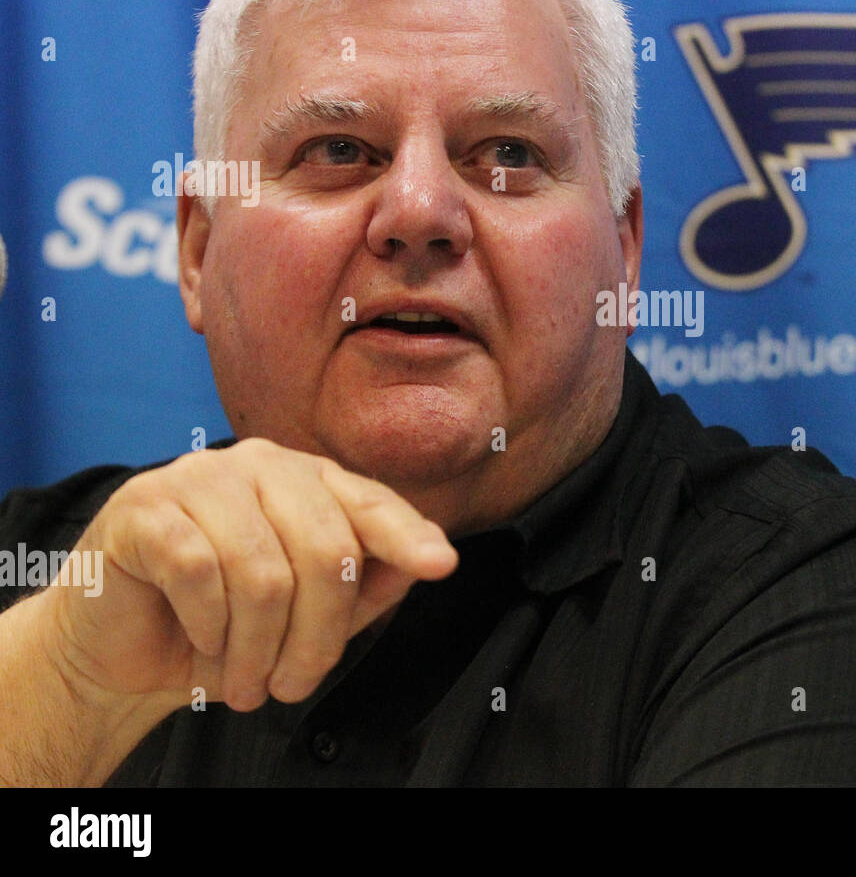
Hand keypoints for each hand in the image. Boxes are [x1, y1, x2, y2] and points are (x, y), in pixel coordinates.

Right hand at [31, 437, 456, 716]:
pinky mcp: (146, 506)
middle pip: (326, 549)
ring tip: (245, 681)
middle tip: (293, 686)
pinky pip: (199, 572)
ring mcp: (201, 477)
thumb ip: (366, 586)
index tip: (440, 565)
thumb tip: (425, 562)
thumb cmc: (219, 628)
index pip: (371, 502)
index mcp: (308, 481)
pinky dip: (209, 626)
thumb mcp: (306, 617)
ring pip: (264, 572)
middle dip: (317, 637)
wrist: (118, 651)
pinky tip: (202, 640)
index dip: (407, 536)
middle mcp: (262, 465)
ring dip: (257, 648)